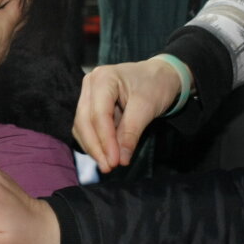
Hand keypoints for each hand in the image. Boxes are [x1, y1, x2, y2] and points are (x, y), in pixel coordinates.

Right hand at [72, 56, 183, 172]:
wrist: (160, 75)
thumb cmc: (155, 85)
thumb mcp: (147, 108)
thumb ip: (131, 132)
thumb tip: (121, 159)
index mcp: (103, 78)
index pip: (99, 114)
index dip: (105, 140)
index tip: (114, 162)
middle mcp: (90, 84)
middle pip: (85, 121)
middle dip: (96, 147)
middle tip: (108, 167)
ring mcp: (88, 94)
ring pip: (82, 126)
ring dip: (93, 147)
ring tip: (107, 165)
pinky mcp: (90, 105)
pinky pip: (87, 127)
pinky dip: (94, 142)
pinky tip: (105, 155)